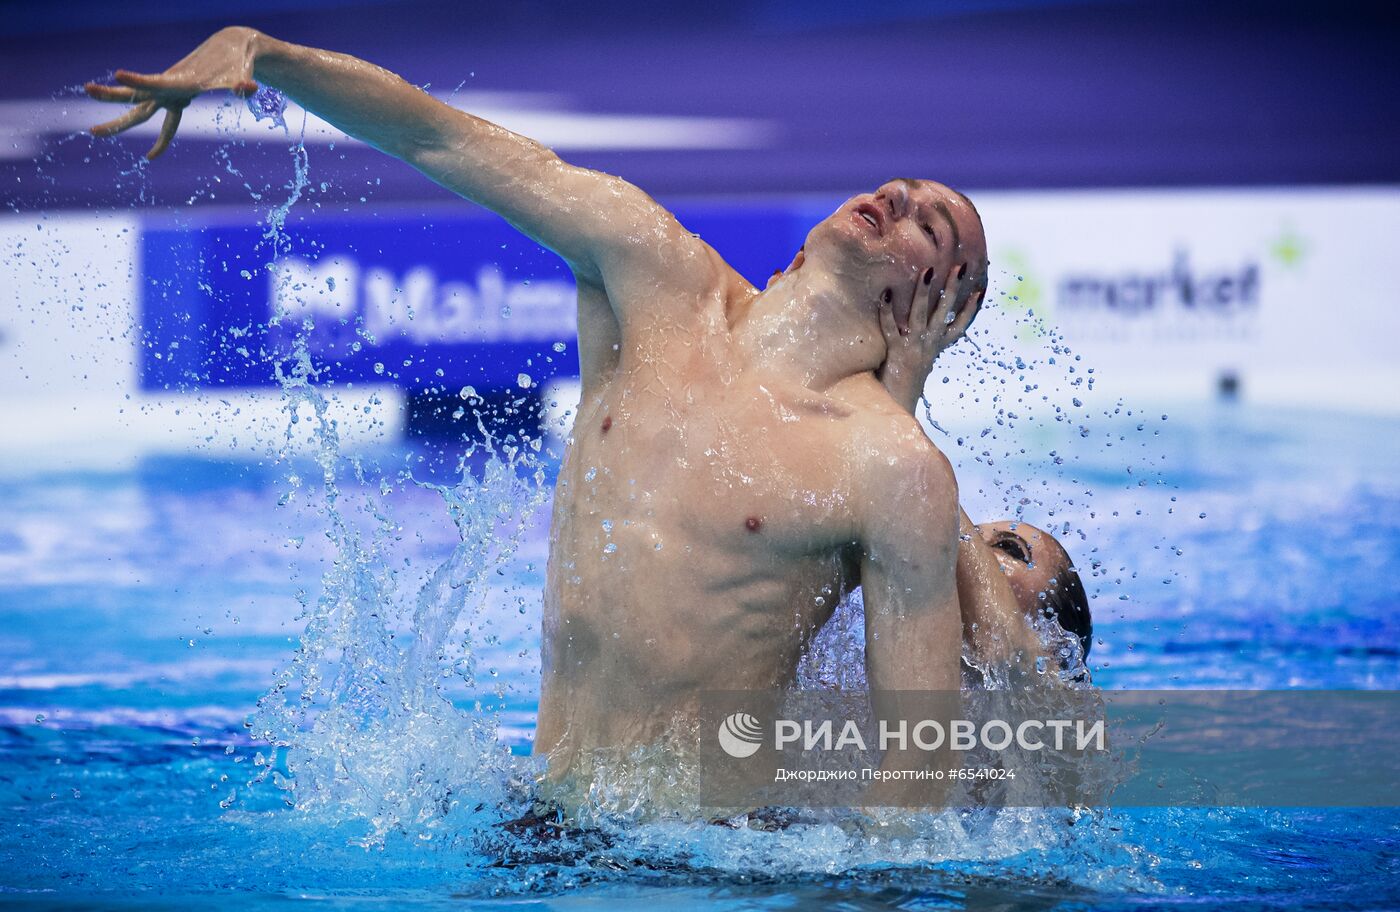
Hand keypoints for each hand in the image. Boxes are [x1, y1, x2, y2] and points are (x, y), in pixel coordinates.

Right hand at [85, 26, 261, 159]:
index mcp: (182, 80)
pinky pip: (167, 123)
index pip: (155, 82)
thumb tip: (249, 89)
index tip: (117, 73)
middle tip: (86, 91)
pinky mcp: (180, 97)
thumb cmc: (238, 62)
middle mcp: (172, 86)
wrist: (233, 47)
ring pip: (141, 109)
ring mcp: (173, 93)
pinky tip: (153, 156)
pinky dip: (162, 139)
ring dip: (120, 122)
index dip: (138, 80)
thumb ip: (242, 83)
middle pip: (136, 96)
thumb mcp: (242, 73)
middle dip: (111, 96)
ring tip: (94, 132)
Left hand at [877, 264, 984, 413]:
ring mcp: (914, 348)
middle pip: (945, 312)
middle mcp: (929, 346)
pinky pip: (890, 329)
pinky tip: (884, 294)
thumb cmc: (902, 383)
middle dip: (953, 288)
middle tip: (961, 266)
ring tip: (927, 270)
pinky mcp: (896, 353)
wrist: (895, 409)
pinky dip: (886, 312)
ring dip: (924, 292)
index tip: (981, 290)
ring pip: (921, 315)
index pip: (960, 326)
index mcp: (936, 348)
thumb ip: (921, 347)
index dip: (971, 309)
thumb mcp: (917, 362)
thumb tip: (918, 329)